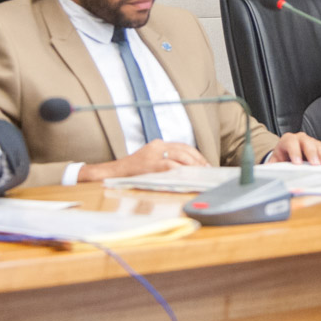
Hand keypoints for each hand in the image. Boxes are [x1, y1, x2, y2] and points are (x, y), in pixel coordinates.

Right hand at [77, 140, 208, 181]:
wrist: (114, 173)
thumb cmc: (133, 171)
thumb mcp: (150, 161)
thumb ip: (165, 161)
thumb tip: (186, 169)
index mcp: (158, 144)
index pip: (183, 146)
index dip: (196, 155)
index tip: (205, 164)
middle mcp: (157, 146)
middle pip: (184, 150)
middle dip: (198, 161)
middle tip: (207, 170)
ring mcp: (153, 155)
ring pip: (180, 156)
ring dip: (193, 165)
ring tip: (200, 174)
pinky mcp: (150, 165)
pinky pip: (170, 166)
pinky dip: (181, 171)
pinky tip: (188, 176)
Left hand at [265, 132, 320, 164]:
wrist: (287, 154)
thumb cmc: (282, 158)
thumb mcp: (275, 161)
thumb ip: (272, 165)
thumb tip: (267, 170)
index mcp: (287, 140)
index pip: (291, 142)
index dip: (295, 152)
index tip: (297, 163)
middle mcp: (300, 138)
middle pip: (308, 142)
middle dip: (312, 154)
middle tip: (316, 165)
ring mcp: (312, 142)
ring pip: (319, 145)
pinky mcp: (320, 147)